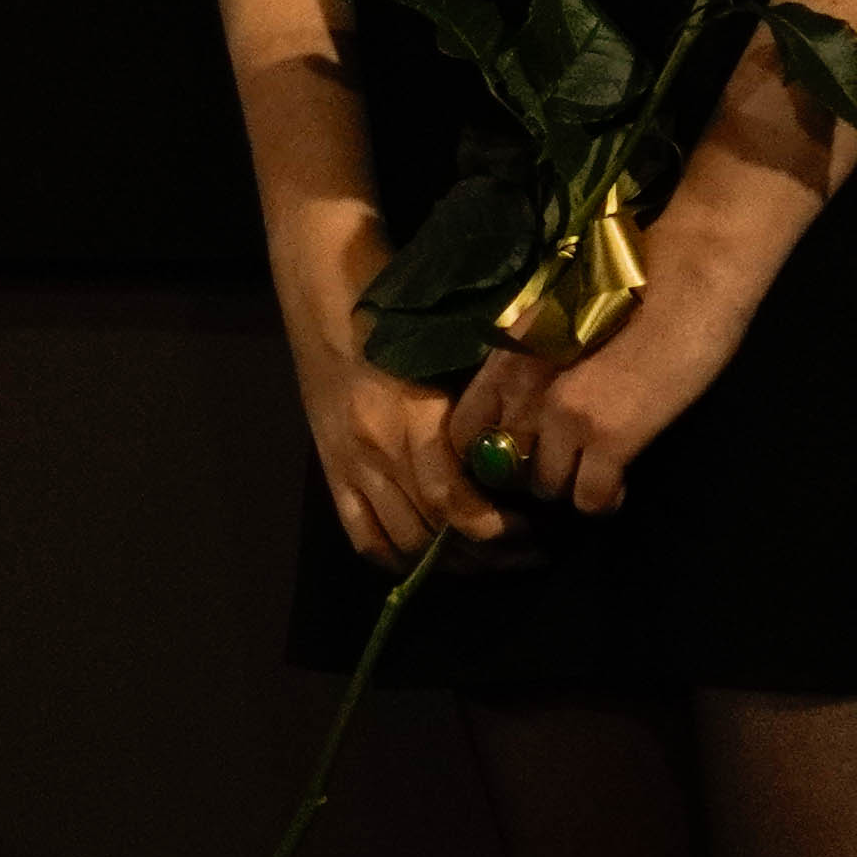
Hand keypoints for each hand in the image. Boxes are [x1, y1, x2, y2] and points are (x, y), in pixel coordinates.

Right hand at [297, 298, 504, 564]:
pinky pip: (362, 535)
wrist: (323, 292)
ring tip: (489, 560)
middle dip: (486, 554)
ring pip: (402, 544)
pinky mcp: (331, 470)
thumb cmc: (398, 307)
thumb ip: (478, 404)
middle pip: (433, 533)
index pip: (453, 502)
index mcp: (414, 419)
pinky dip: (397, 559)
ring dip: (449, 564)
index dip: (497, 530)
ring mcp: (350, 465)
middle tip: (527, 552)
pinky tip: (429, 562)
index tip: (533, 529)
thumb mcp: (449, 349)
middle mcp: (379, 452)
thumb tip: (524, 446)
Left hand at [482, 235, 763, 518]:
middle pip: (505, 466)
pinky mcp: (609, 438)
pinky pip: (589, 499)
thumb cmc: (637, 286)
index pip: (464, 428)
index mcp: (511, 353)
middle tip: (567, 469)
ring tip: (597, 474)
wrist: (693, 274)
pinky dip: (605, 500)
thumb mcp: (561, 322)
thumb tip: (527, 413)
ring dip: (571, 487)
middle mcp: (524, 386)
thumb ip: (533, 365)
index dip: (487, 455)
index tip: (519, 458)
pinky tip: (620, 484)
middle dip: (534, 474)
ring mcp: (564, 414)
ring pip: (546, 488)